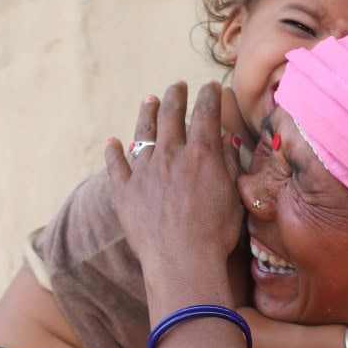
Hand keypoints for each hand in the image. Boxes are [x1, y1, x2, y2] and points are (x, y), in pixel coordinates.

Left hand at [105, 83, 244, 304]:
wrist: (182, 261)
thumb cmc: (216, 234)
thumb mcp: (233, 197)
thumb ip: (230, 164)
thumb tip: (228, 139)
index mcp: (201, 155)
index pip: (206, 113)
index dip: (210, 95)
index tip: (212, 86)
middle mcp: (170, 155)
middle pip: (171, 115)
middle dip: (175, 95)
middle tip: (177, 86)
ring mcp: (144, 172)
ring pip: (142, 132)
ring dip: (146, 112)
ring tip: (149, 100)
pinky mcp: (124, 191)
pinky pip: (115, 165)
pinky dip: (114, 151)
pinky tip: (113, 142)